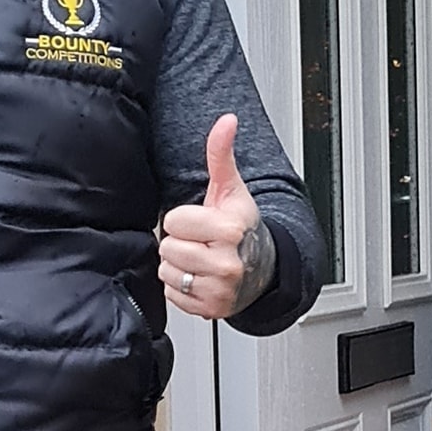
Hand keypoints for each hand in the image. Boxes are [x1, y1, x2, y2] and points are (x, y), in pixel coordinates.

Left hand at [160, 114, 274, 319]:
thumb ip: (221, 154)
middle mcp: (227, 263)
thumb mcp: (231, 189)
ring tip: (200, 259)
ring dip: (178, 265)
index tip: (201, 222)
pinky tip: (200, 277)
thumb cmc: (242, 227)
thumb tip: (226, 121)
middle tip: (200, 242)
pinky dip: (181, 287)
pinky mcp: (210, 309)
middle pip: (168, 248)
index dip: (182, 219)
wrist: (263, 268)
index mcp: (230, 230)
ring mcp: (220, 289)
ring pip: (168, 271)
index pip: (173, 221)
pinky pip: (172, 294)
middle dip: (180, 242)